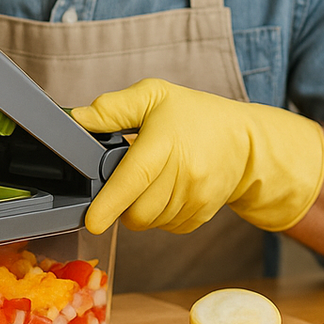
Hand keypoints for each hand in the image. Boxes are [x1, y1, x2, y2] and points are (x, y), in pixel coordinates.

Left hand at [72, 79, 323, 234]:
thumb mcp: (154, 96)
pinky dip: (160, 215)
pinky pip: (167, 227)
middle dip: (121, 203)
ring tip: (153, 179)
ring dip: (141, 208)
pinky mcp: (202, 215)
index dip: (110, 202)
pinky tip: (169, 190)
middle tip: (129, 178)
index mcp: (166, 141)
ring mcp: (196, 198)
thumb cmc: (194, 115)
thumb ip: (113, 108)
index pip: (135, 178)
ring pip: (150, 222)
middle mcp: (184, 173)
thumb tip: (77, 118)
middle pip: (137, 210)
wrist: (245, 142)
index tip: (92, 221)